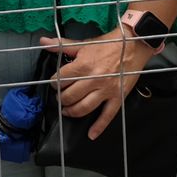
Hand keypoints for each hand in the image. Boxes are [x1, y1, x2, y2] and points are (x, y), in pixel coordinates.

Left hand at [43, 29, 157, 137]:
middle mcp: (94, 79)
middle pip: (70, 96)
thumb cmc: (108, 44)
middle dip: (62, 98)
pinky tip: (91, 134)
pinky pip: (107, 116)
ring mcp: (106, 90)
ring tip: (67, 110)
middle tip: (61, 97)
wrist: (133, 45)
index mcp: (84, 65)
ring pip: (84, 108)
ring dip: (72, 112)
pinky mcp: (117, 98)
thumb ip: (62, 45)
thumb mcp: (84, 44)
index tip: (56, 83)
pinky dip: (98, 127)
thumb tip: (43, 42)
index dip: (55, 83)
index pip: (61, 80)